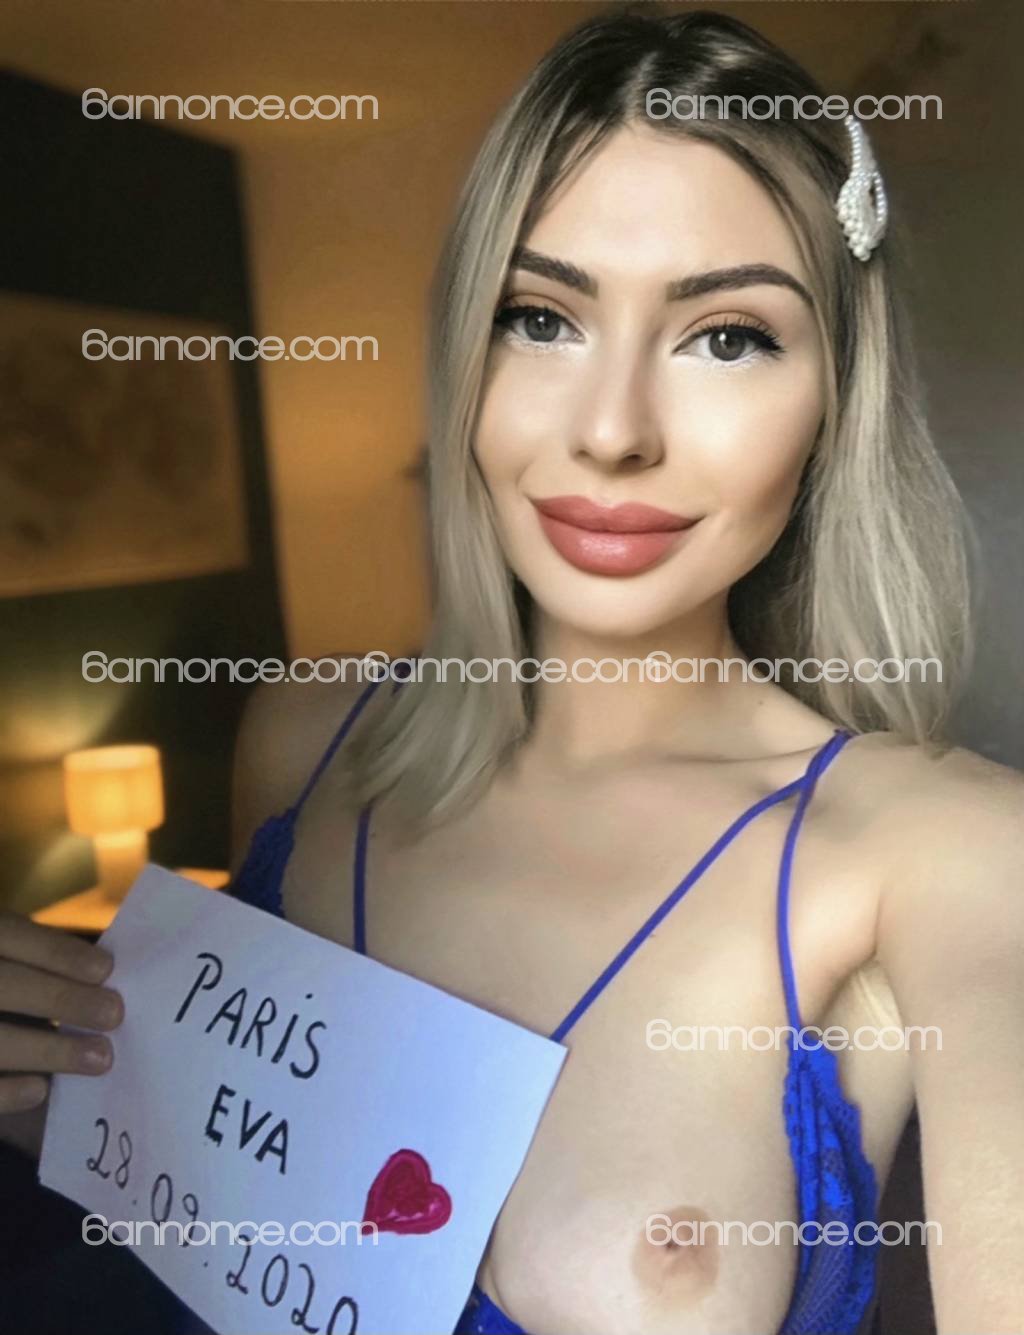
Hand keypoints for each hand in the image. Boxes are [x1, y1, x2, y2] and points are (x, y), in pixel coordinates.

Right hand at [0, 910, 123, 1118]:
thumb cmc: (4, 979)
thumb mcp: (9, 954)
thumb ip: (42, 961)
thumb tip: (106, 980)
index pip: (11, 935)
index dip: (57, 952)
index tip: (105, 969)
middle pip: (6, 984)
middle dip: (62, 998)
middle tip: (113, 1014)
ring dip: (48, 1050)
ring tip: (101, 1058)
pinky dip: (7, 1090)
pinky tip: (41, 1089)